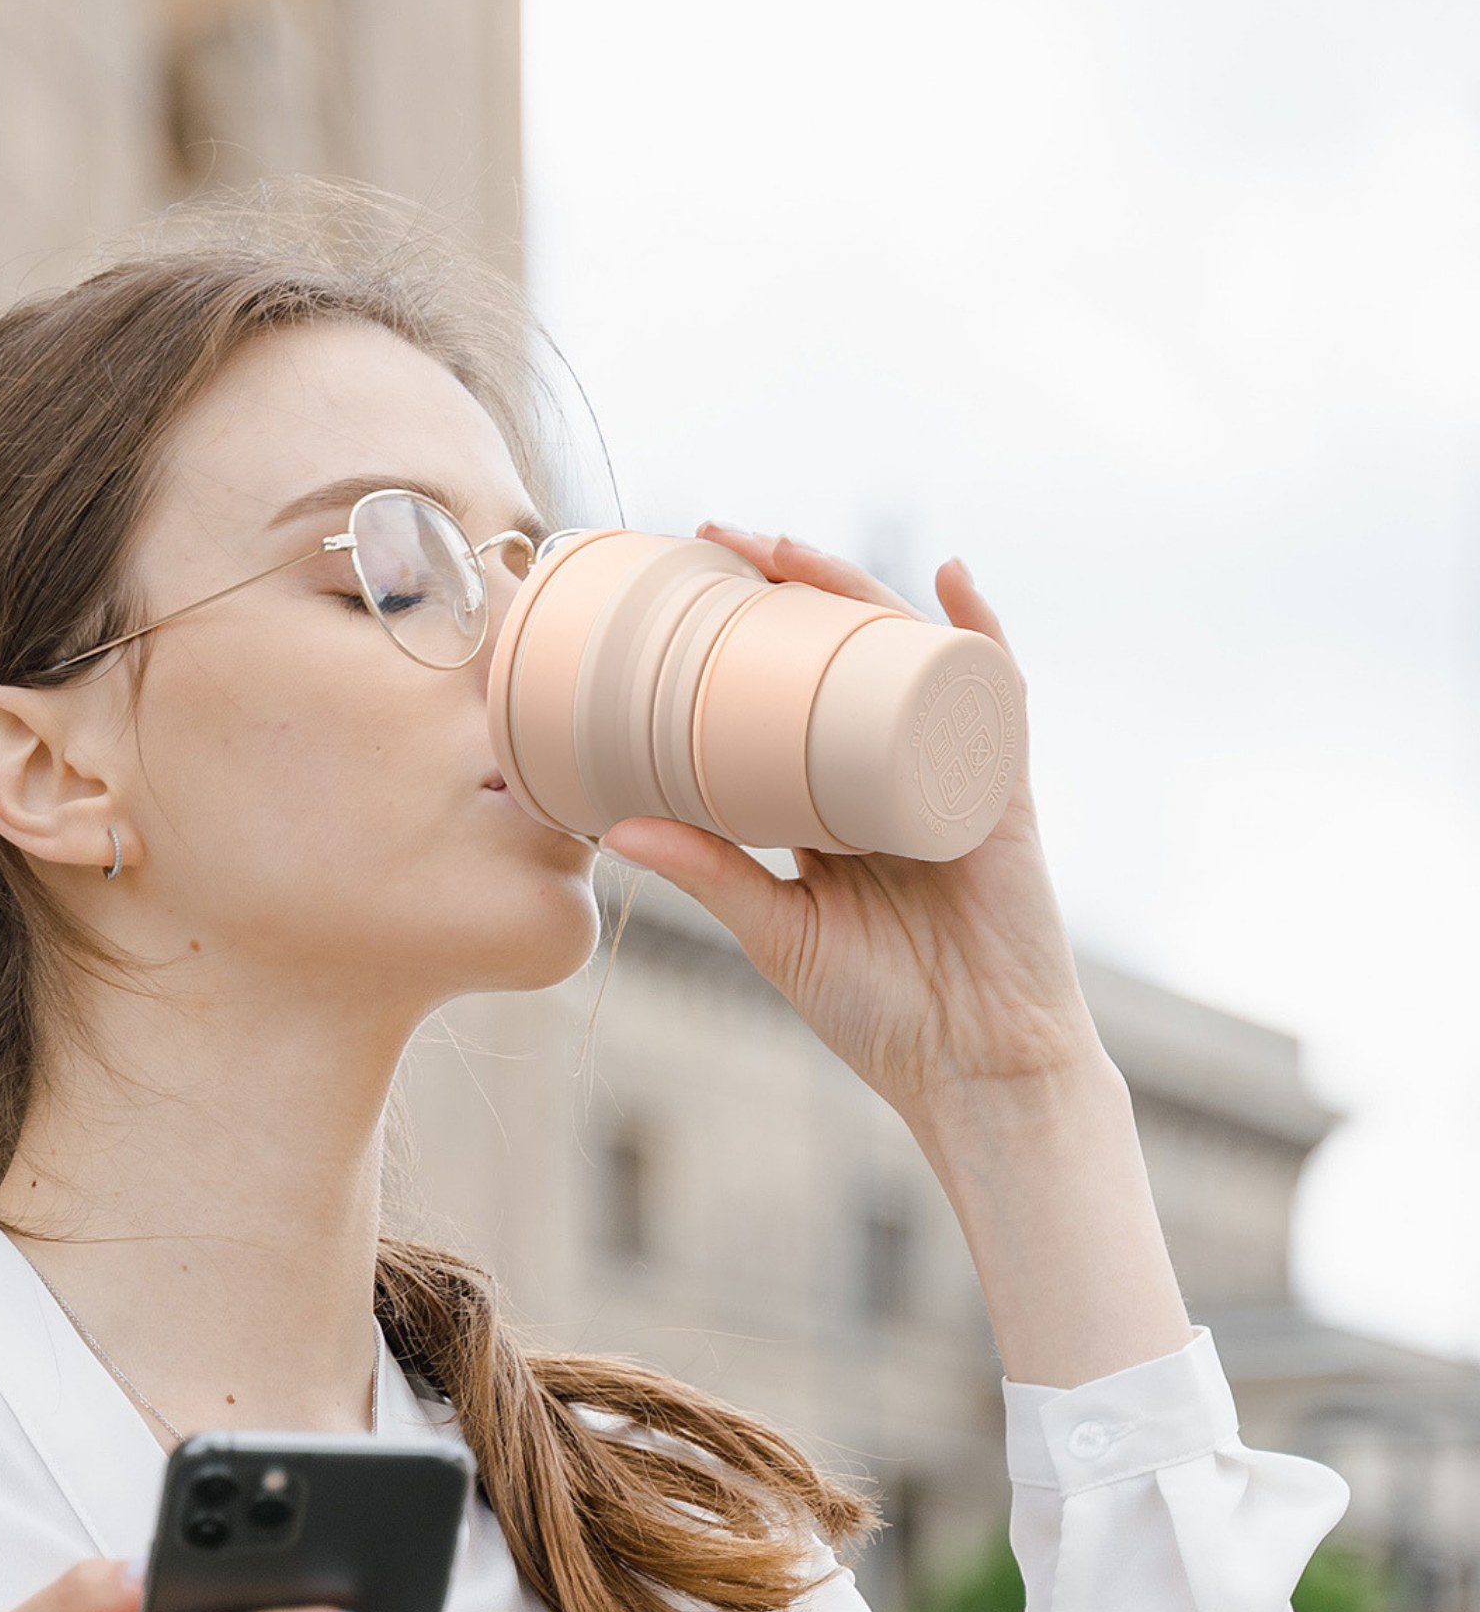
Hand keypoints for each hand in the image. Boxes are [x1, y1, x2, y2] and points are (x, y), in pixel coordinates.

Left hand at [600, 527, 1101, 1133]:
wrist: (976, 1070)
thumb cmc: (881, 1013)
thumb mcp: (776, 930)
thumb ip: (708, 873)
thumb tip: (611, 827)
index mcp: (836, 808)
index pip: (786, 702)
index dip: (741, 645)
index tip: (678, 597)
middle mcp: (890, 777)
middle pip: (842, 659)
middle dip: (788, 592)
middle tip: (720, 541)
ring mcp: (948, 776)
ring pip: (905, 660)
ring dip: (857, 592)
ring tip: (792, 551)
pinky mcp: (1000, 793)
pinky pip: (997, 697)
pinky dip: (982, 633)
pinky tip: (951, 576)